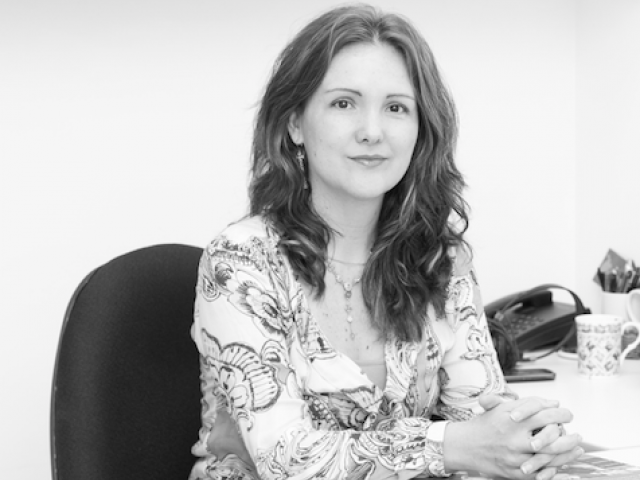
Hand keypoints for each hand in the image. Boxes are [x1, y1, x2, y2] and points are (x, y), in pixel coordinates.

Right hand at [444, 395, 580, 478]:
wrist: (464, 445)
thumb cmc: (484, 424)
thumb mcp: (501, 408)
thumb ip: (528, 404)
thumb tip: (553, 403)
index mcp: (512, 421)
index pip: (545, 416)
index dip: (561, 414)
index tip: (568, 414)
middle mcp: (514, 440)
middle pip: (551, 441)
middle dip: (569, 438)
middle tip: (578, 435)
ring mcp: (514, 458)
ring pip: (548, 459)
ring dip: (566, 455)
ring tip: (577, 450)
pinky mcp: (513, 473)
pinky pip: (538, 474)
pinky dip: (553, 470)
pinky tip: (562, 464)